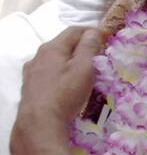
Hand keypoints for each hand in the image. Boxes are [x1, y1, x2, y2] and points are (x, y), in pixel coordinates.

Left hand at [12, 28, 101, 154]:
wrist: (40, 123)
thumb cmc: (65, 93)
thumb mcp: (84, 68)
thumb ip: (89, 47)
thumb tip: (93, 32)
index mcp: (52, 48)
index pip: (74, 31)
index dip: (92, 31)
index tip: (107, 38)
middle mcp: (38, 56)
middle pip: (63, 44)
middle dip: (82, 46)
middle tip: (99, 55)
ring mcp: (32, 72)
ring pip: (55, 59)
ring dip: (71, 60)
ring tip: (85, 70)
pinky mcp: (31, 87)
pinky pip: (49, 72)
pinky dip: (61, 72)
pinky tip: (67, 83)